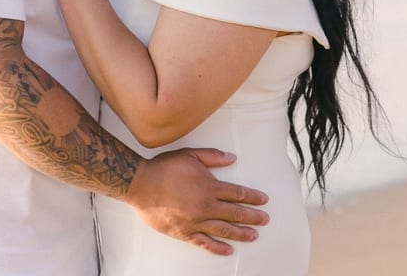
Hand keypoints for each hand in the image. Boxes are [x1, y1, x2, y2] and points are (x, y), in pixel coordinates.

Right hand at [125, 148, 269, 255]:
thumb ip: (213, 157)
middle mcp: (206, 206)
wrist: (141, 185)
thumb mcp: (190, 155)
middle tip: (265, 220)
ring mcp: (196, 222)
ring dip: (241, 233)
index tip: (264, 200)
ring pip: (224, 230)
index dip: (253, 197)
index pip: (238, 193)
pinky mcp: (184, 233)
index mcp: (209, 187)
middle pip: (235, 213)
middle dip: (253, 217)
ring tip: (254, 235)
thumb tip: (232, 158)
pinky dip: (218, 248)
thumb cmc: (165, 168)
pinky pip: (205, 243)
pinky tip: (228, 250)